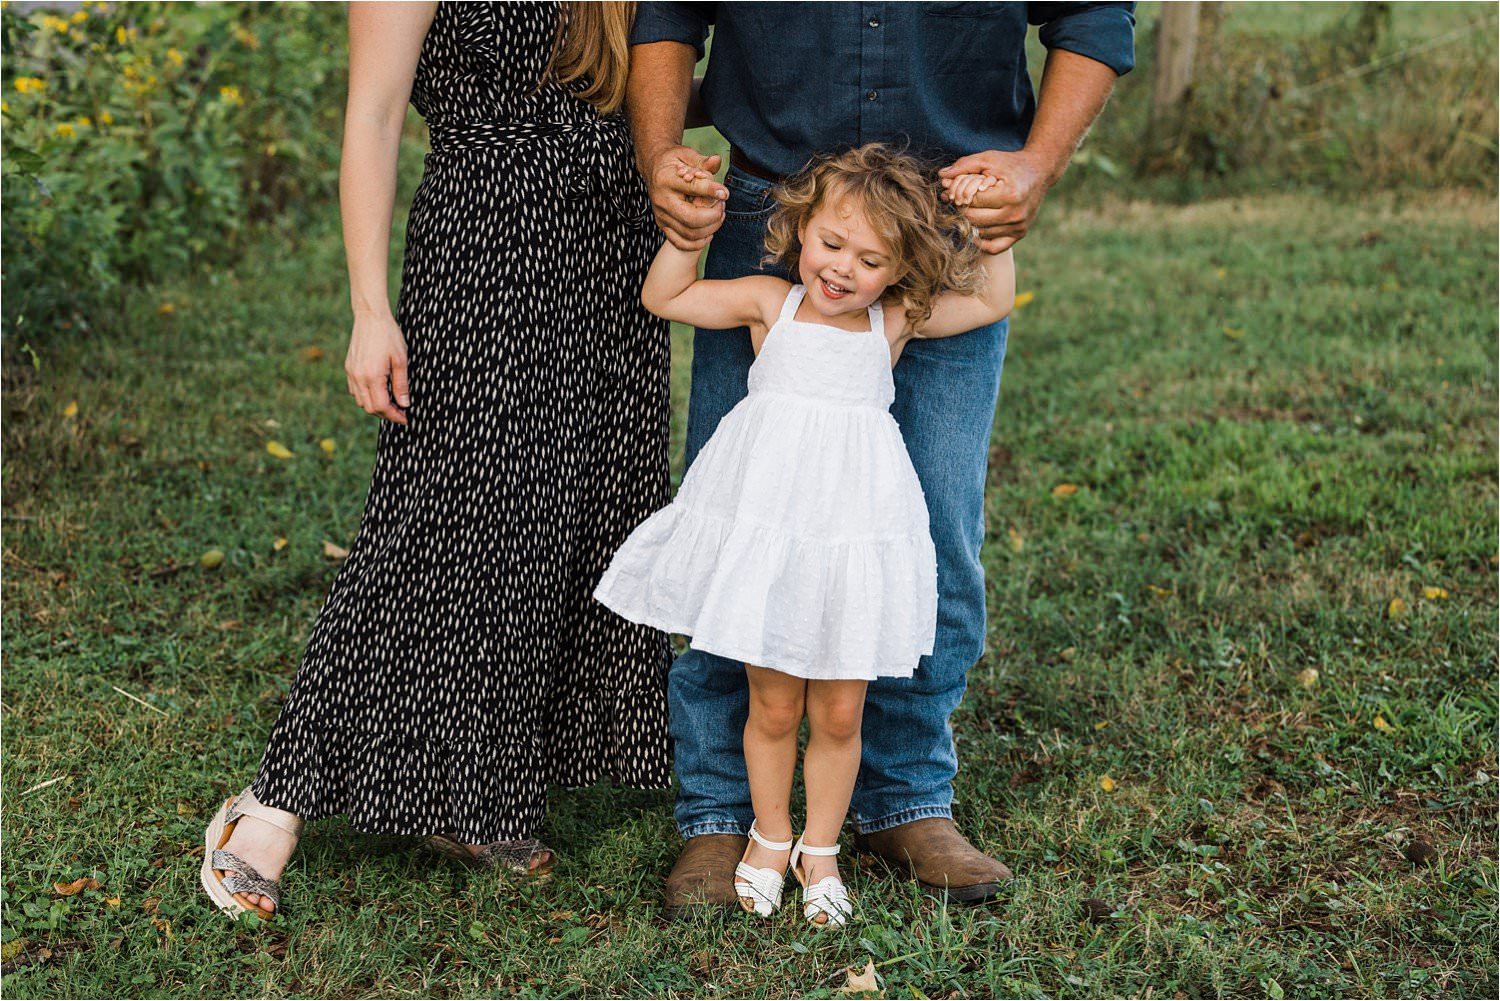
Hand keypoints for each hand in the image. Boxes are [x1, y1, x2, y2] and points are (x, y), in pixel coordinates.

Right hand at [345, 310, 409, 424]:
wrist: (370, 317)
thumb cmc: (388, 335)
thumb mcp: (401, 360)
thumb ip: (401, 384)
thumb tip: (404, 404)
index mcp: (372, 376)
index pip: (382, 406)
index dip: (394, 416)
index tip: (405, 418)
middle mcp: (358, 377)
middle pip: (370, 408)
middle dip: (386, 414)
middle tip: (401, 412)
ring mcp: (351, 372)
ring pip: (361, 401)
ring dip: (376, 406)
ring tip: (392, 402)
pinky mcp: (349, 367)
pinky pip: (355, 390)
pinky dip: (366, 396)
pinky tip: (378, 391)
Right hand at [646, 145, 726, 250]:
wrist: (653, 167)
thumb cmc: (673, 161)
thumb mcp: (686, 154)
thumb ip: (702, 161)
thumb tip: (717, 161)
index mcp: (666, 180)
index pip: (692, 188)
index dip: (711, 192)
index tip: (725, 193)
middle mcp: (662, 201)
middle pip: (691, 219)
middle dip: (713, 216)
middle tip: (722, 206)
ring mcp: (661, 216)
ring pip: (689, 234)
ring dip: (710, 228)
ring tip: (718, 215)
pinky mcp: (663, 225)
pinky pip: (680, 243)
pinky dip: (697, 243)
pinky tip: (709, 233)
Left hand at [939, 150, 1050, 253]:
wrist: (1039, 172)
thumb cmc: (1011, 164)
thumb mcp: (988, 159)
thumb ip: (964, 166)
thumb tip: (941, 176)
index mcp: (1010, 194)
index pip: (972, 202)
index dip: (958, 196)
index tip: (953, 190)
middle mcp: (1016, 214)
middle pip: (974, 219)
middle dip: (961, 209)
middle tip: (958, 201)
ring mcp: (1019, 226)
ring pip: (981, 233)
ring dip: (970, 223)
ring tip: (969, 209)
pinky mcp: (1020, 234)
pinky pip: (994, 247)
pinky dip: (981, 241)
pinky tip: (976, 228)